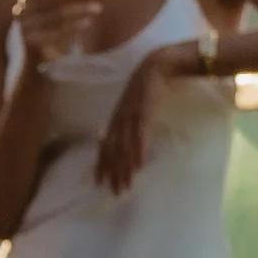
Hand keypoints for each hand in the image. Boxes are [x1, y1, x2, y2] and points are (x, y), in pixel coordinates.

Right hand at [13, 0, 108, 66]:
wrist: (36, 65)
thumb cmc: (50, 33)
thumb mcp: (55, 12)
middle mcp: (23, 11)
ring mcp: (26, 28)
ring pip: (57, 15)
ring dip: (80, 9)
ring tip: (98, 7)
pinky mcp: (32, 43)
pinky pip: (57, 32)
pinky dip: (74, 27)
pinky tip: (88, 23)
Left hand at [94, 49, 172, 196]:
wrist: (159, 65)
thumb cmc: (150, 86)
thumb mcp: (137, 106)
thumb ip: (132, 122)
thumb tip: (132, 142)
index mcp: (116, 118)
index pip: (105, 146)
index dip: (101, 164)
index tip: (99, 183)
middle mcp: (120, 119)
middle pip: (113, 150)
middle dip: (113, 172)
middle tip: (114, 192)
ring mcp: (131, 115)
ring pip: (125, 146)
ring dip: (125, 167)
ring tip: (126, 185)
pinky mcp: (145, 111)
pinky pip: (140, 135)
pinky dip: (138, 150)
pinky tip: (138, 166)